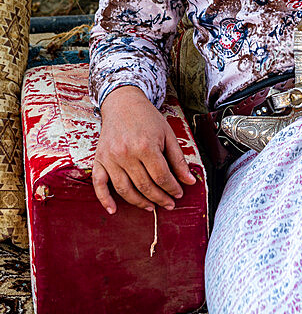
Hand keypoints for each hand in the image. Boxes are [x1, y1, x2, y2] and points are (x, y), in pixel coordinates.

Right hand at [93, 85, 195, 213]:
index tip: (179, 194)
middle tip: (169, 204)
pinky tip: (113, 210)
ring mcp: (110, 157)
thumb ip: (178, 159)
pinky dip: (104, 199)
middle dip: (159, 198)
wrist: (122, 103)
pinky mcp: (99, 159)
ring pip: (124, 189)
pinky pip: (98, 184)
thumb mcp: (167, 134)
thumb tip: (189, 181)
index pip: (161, 176)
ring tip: (151, 207)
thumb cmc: (147, 118)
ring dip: (139, 202)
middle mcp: (126, 153)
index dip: (172, 188)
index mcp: (146, 146)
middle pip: (144, 185)